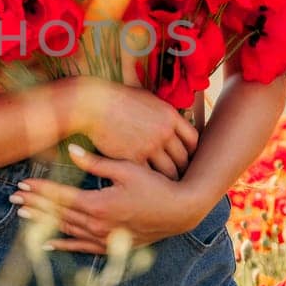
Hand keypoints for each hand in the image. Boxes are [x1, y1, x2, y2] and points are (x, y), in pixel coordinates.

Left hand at [10, 142, 210, 254]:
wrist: (180, 211)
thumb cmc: (155, 186)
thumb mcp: (126, 169)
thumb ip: (96, 162)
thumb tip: (69, 150)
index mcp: (98, 204)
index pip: (61, 196)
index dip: (40, 189)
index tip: (23, 183)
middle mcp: (97, 224)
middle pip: (58, 213)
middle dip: (34, 204)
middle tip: (13, 198)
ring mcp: (104, 237)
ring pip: (66, 229)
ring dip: (43, 222)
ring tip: (22, 215)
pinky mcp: (111, 245)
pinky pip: (81, 248)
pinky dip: (64, 246)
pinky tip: (47, 244)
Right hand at [72, 75, 198, 180]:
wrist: (93, 104)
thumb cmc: (117, 99)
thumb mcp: (147, 98)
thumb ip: (163, 112)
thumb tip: (174, 121)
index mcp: (170, 115)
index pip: (193, 139)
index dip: (192, 152)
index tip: (187, 159)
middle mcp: (164, 131)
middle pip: (183, 159)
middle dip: (182, 170)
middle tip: (181, 179)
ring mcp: (149, 145)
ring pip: (169, 171)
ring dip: (168, 180)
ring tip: (166, 187)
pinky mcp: (133, 158)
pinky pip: (149, 175)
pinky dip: (149, 182)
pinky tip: (147, 184)